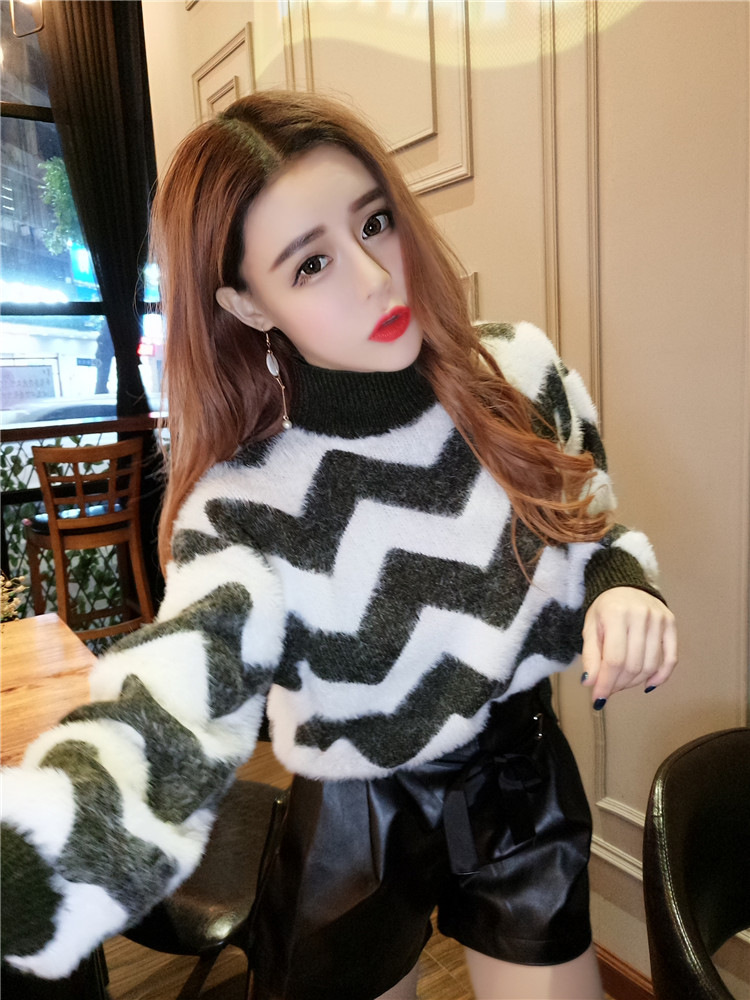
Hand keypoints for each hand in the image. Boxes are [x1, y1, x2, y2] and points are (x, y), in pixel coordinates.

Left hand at [581, 587, 676, 707]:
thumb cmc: (604, 609)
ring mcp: (659, 619)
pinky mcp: (671, 623)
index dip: (606, 683)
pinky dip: (660, 676)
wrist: (623, 584)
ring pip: (650, 665)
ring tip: (621, 683)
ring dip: (635, 682)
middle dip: (618, 684)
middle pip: (633, 665)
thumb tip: (590, 683)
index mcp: (615, 615)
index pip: (614, 659)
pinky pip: (670, 658)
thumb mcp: (590, 628)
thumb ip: (590, 655)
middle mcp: (640, 615)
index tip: (598, 699)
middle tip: (608, 689)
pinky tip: (647, 685)